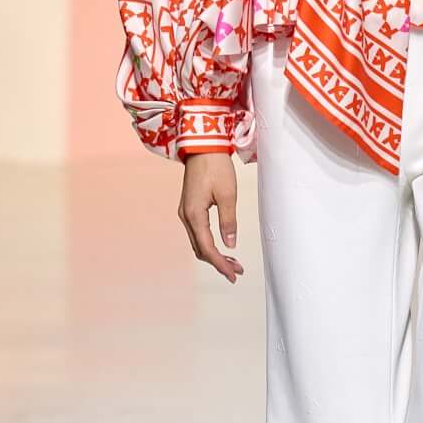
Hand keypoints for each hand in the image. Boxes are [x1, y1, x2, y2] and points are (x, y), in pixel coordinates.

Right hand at [179, 153, 242, 280]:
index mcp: (194, 215)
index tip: (234, 275)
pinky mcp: (189, 207)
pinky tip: (221, 246)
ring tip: (233, 262)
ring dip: (214, 254)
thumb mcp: (228, 195)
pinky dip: (209, 243)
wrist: (203, 146)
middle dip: (218, 262)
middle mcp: (186, 216)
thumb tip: (231, 245)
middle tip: (237, 271)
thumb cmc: (216, 167)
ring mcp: (185, 212)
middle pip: (200, 249)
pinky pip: (197, 232)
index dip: (220, 264)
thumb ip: (229, 221)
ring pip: (198, 242)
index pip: (207, 248)